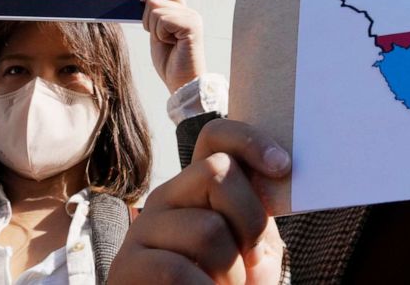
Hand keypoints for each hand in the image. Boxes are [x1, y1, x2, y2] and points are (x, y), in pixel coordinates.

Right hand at [109, 119, 289, 283]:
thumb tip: (277, 171)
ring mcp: (143, 228)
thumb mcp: (254, 247)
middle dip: (250, 222)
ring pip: (207, 228)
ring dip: (232, 272)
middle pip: (218, 173)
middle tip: (250, 261)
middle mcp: (168, 196)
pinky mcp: (127, 265)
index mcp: (198, 186)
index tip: (282, 166)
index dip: (250, 140)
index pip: (216, 137)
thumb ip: (259, 213)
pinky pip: (177, 270)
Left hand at [141, 0, 205, 93]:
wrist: (182, 83)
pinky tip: (172, 44)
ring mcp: (192, 17)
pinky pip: (162, 20)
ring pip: (155, 10)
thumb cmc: (169, 62)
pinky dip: (160, 34)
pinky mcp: (191, 25)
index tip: (143, 0)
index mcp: (182, 12)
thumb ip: (155, 15)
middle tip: (162, 38)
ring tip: (168, 43)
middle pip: (154, 0)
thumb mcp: (157, 33)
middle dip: (148, 21)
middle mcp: (189, 11)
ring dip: (154, 30)